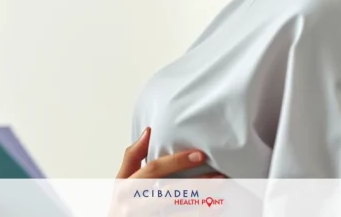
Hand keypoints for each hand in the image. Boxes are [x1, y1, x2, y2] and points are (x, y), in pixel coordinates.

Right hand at [109, 127, 226, 215]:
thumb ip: (133, 157)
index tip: (199, 155)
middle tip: (219, 177)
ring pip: (178, 211)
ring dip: (202, 203)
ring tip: (221, 194)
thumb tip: (148, 132)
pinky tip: (214, 210)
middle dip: (197, 185)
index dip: (176, 161)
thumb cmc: (119, 206)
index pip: (153, 170)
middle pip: (171, 193)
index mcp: (127, 187)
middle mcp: (134, 205)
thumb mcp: (120, 181)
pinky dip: (200, 215)